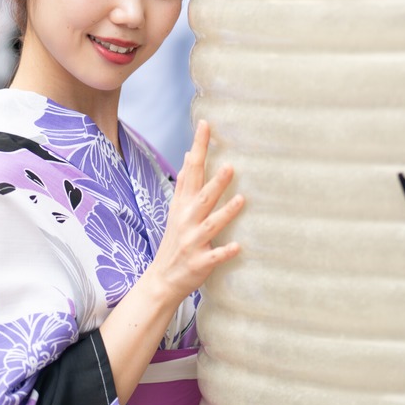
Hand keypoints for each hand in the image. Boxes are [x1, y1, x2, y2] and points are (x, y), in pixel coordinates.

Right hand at [148, 120, 242, 304]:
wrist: (162, 279)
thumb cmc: (175, 239)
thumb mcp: (176, 209)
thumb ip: (185, 183)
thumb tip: (189, 154)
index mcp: (183, 205)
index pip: (191, 170)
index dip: (198, 148)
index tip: (206, 125)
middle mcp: (187, 220)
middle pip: (202, 197)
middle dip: (216, 182)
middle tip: (230, 165)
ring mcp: (192, 241)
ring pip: (211, 224)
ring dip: (226, 212)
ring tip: (242, 199)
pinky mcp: (199, 263)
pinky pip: (214, 257)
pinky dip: (225, 252)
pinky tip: (238, 246)